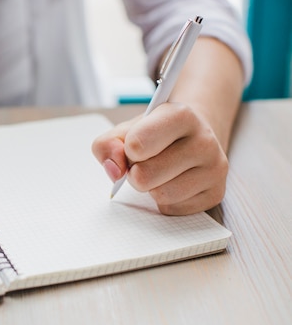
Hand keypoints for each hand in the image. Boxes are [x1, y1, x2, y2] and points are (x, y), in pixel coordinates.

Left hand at [92, 103, 228, 214]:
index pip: (136, 145)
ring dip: (151, 189)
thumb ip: (108, 145)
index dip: (126, 151)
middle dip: (135, 173)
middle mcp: (204, 140)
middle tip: (143, 163)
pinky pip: (173, 209)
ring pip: (160, 195)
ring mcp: (214, 168)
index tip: (133, 147)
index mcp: (180, 115)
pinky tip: (173, 183)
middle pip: (145, 176)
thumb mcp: (126, 130)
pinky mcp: (215, 193)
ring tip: (160, 172)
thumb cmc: (153, 135)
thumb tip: (114, 171)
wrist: (192, 137)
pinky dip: (165, 201)